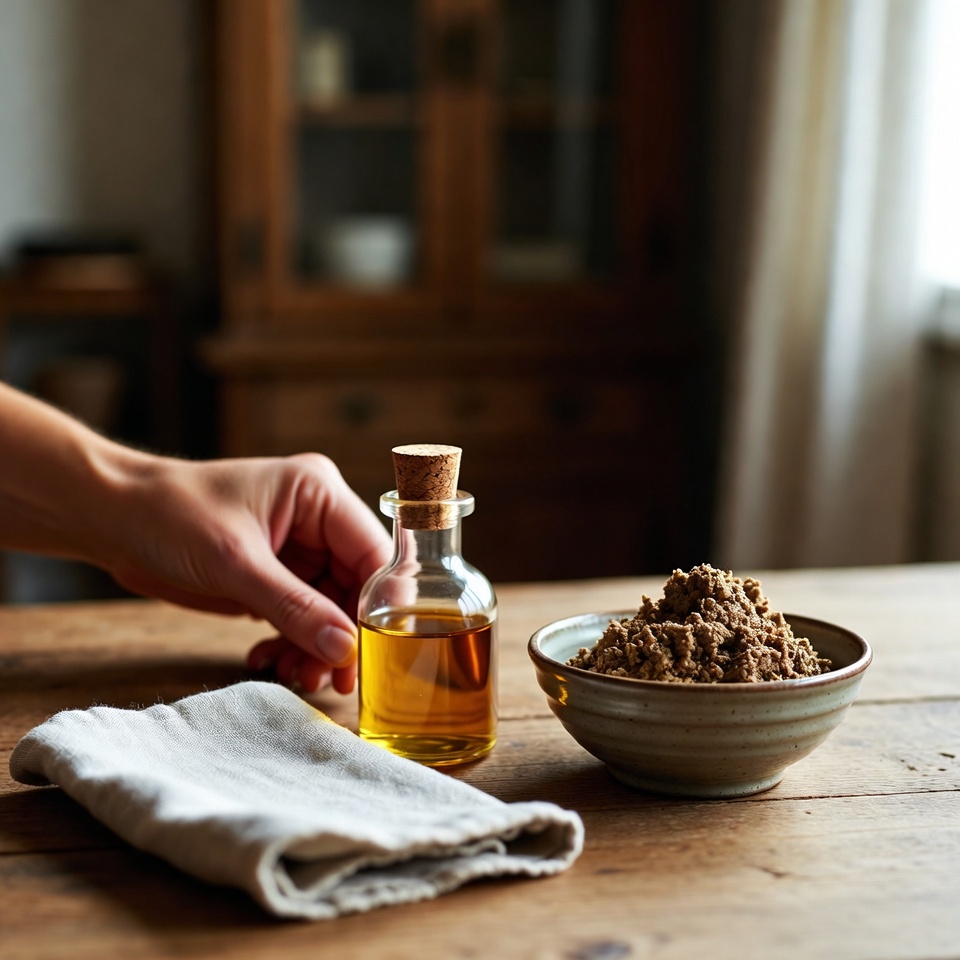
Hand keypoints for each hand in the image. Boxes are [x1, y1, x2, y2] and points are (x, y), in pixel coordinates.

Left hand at [104, 452, 390, 692]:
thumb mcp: (236, 563)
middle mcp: (318, 519)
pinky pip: (304, 616)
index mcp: (319, 493)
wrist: (116, 519)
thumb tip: (346, 650)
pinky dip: (294, 643)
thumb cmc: (172, 515)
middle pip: (357, 586)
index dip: (381, 603)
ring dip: (318, 646)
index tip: (375, 652)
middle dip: (344, 634)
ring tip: (298, 677)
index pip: (373, 551)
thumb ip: (295, 607)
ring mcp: (299, 549)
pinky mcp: (278, 575)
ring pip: (331, 608)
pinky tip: (271, 659)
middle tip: (335, 680)